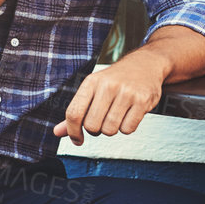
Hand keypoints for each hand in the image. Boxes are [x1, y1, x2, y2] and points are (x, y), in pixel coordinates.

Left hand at [53, 46, 169, 144]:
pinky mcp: (142, 100)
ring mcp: (126, 93)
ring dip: (112, 129)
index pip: (74, 113)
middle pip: (91, 126)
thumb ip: (77, 111)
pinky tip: (130, 115)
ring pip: (110, 130)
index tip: (77, 139)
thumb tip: (57, 132)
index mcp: (91, 82)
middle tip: (102, 120)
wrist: (146, 64)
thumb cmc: (116, 80)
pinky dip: (127, 128)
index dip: (73, 131)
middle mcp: (108, 85)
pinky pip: (128, 129)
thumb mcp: (93, 89)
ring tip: (117, 116)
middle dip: (96, 130)